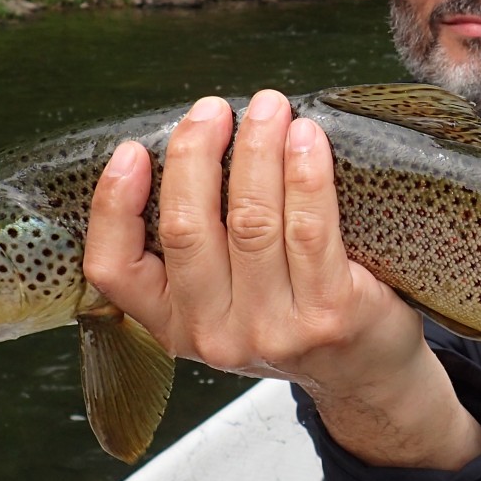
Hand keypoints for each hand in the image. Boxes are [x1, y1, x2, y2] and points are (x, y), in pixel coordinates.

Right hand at [83, 89, 480, 469]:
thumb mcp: (223, 302)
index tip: (132, 150)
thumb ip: (196, 248)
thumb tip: (188, 147)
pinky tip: (306, 138)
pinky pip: (309, 229)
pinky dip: (304, 174)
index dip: (113, 203)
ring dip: (257, 150)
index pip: (114, 269)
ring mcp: (272, 330)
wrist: (366, 372)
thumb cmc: (293, 318)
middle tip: (214, 109)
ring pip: (250, 221)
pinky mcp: (329, 315)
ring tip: (268, 108)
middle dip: (195, 153)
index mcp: (173, 326)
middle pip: (187, 228)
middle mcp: (215, 335)